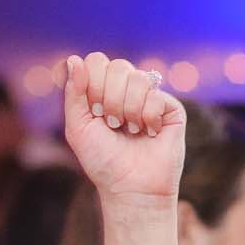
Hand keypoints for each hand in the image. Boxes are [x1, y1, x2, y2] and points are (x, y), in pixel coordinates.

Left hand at [62, 52, 186, 202]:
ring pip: (138, 79)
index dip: (93, 84)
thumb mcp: (77, 127)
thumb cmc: (101, 160)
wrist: (129, 186)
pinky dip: (148, 119)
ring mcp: (150, 96)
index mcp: (103, 90)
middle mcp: (127, 90)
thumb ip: (73, 93)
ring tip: (130, 131)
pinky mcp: (171, 108)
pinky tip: (148, 134)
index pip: (97, 62)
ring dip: (128, 110)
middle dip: (110, 98)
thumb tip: (74, 59)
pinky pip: (157, 96)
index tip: (94, 112)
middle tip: (111, 123)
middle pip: (118, 66)